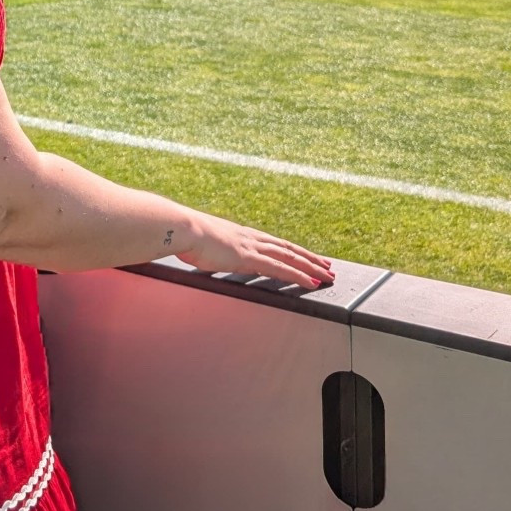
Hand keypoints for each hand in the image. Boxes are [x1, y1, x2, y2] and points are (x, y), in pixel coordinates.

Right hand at [172, 211, 334, 290]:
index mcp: (242, 235)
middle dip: (310, 259)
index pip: (275, 243)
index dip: (293, 251)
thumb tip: (208, 257)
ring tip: (327, 276)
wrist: (182, 228)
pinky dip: (298, 276)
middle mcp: (252, 238)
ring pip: (291, 258)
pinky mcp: (249, 258)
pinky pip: (280, 269)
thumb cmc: (187, 236)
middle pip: (289, 249)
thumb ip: (212, 251)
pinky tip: (311, 282)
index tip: (308, 257)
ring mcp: (252, 247)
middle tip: (328, 267)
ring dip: (311, 267)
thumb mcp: (204, 244)